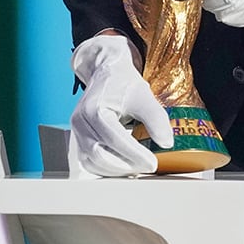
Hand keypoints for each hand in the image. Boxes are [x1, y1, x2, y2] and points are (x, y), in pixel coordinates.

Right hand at [69, 32, 173, 176]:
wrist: (107, 72)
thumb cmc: (123, 83)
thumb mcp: (144, 95)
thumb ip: (156, 118)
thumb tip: (166, 143)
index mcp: (94, 109)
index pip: (115, 139)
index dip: (135, 155)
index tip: (153, 164)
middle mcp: (81, 122)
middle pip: (100, 155)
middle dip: (125, 166)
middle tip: (147, 167)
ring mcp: (77, 131)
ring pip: (92, 162)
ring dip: (115, 171)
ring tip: (138, 168)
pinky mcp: (79, 139)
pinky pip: (88, 161)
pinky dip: (106, 168)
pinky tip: (124, 166)